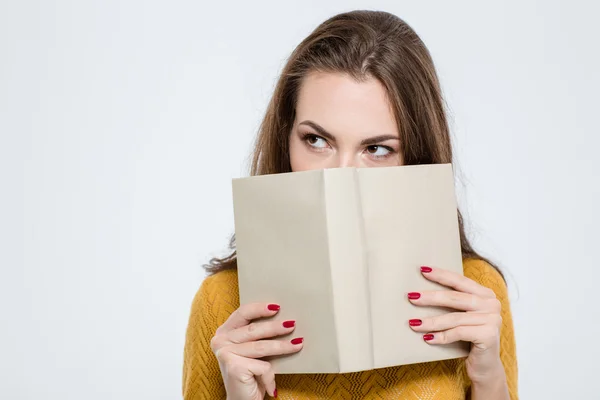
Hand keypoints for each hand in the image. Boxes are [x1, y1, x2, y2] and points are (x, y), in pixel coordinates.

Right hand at [210, 303, 302, 399]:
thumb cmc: (250, 374)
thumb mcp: (252, 350)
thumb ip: (258, 334)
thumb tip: (283, 318)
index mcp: (223, 332)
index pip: (242, 313)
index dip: (260, 308)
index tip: (277, 307)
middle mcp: (220, 341)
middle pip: (254, 329)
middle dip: (276, 327)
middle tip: (292, 324)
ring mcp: (225, 353)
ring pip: (262, 347)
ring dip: (283, 347)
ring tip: (298, 344)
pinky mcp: (234, 366)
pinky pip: (263, 365)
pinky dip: (270, 376)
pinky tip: (271, 386)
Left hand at [407, 266, 506, 384]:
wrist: (484, 367)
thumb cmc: (468, 338)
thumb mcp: (462, 316)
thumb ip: (453, 302)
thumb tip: (420, 291)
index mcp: (486, 294)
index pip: (460, 281)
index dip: (441, 275)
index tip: (422, 270)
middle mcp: (492, 304)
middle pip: (455, 298)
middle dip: (431, 297)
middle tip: (411, 297)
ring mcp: (493, 319)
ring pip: (454, 318)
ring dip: (431, 321)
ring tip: (414, 323)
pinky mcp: (489, 335)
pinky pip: (458, 332)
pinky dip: (441, 336)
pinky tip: (427, 338)